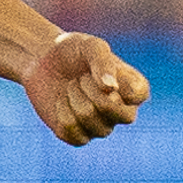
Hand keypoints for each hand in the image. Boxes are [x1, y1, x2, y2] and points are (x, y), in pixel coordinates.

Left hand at [22, 31, 151, 144]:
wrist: (43, 62)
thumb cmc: (73, 51)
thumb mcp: (90, 47)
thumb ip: (103, 63)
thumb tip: (111, 89)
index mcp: (133, 88)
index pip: (139, 95)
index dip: (122, 87)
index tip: (104, 75)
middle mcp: (122, 111)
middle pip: (125, 116)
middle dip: (96, 93)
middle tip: (80, 78)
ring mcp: (102, 126)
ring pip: (93, 123)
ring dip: (74, 98)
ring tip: (70, 86)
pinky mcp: (79, 136)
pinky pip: (73, 133)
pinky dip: (62, 112)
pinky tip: (61, 101)